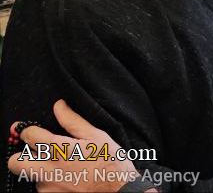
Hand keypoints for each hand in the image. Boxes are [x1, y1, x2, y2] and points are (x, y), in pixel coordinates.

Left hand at [7, 100, 139, 191]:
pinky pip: (43, 188)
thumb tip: (59, 106)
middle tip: (35, 152)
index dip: (29, 130)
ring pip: (32, 176)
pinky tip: (68, 178)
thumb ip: (72, 121)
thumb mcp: (96, 136)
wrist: (119, 191)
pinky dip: (51, 182)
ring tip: (64, 167)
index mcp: (59, 150)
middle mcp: (48, 170)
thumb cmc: (111, 163)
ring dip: (42, 170)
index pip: (29, 135)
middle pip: (15, 162)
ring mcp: (48, 187)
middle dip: (20, 155)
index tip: (32, 130)